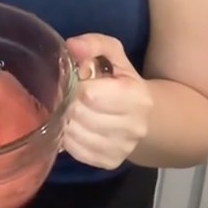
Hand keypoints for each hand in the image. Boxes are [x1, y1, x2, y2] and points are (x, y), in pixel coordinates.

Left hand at [63, 34, 152, 169]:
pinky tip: (73, 125)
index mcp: (137, 97)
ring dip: (64, 120)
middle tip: (65, 95)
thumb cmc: (120, 78)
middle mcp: (134, 126)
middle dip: (67, 103)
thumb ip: (93, 44)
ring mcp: (123, 148)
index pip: (90, 94)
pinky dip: (68, 138)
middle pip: (80, 115)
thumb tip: (72, 46)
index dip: (73, 85)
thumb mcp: (111, 53)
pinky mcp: (109, 162)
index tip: (70, 80)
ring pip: (75, 135)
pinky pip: (76, 151)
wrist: (143, 114)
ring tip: (69, 109)